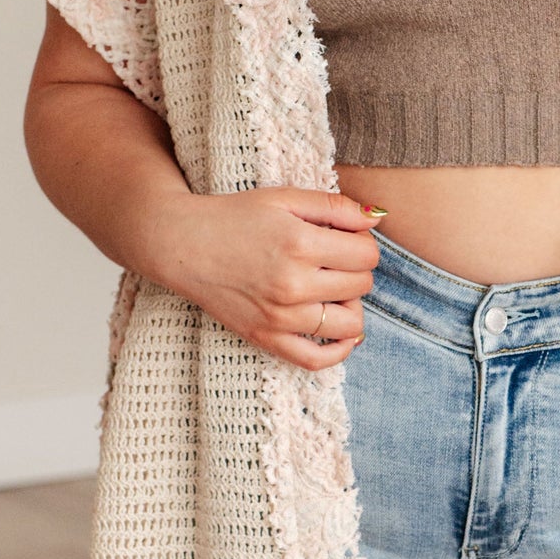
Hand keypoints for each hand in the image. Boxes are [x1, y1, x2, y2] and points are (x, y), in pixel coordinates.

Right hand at [139, 185, 383, 369]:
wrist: (182, 244)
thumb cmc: (233, 216)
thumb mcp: (284, 198)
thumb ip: (335, 206)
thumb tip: (377, 216)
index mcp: (300, 244)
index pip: (367, 255)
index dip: (363, 243)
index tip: (346, 238)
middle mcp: (293, 285)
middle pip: (361, 285)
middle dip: (356, 269)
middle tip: (334, 259)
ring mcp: (280, 317)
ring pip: (350, 323)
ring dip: (351, 305)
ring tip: (333, 290)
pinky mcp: (266, 338)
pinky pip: (317, 360)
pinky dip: (339, 350)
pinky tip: (341, 332)